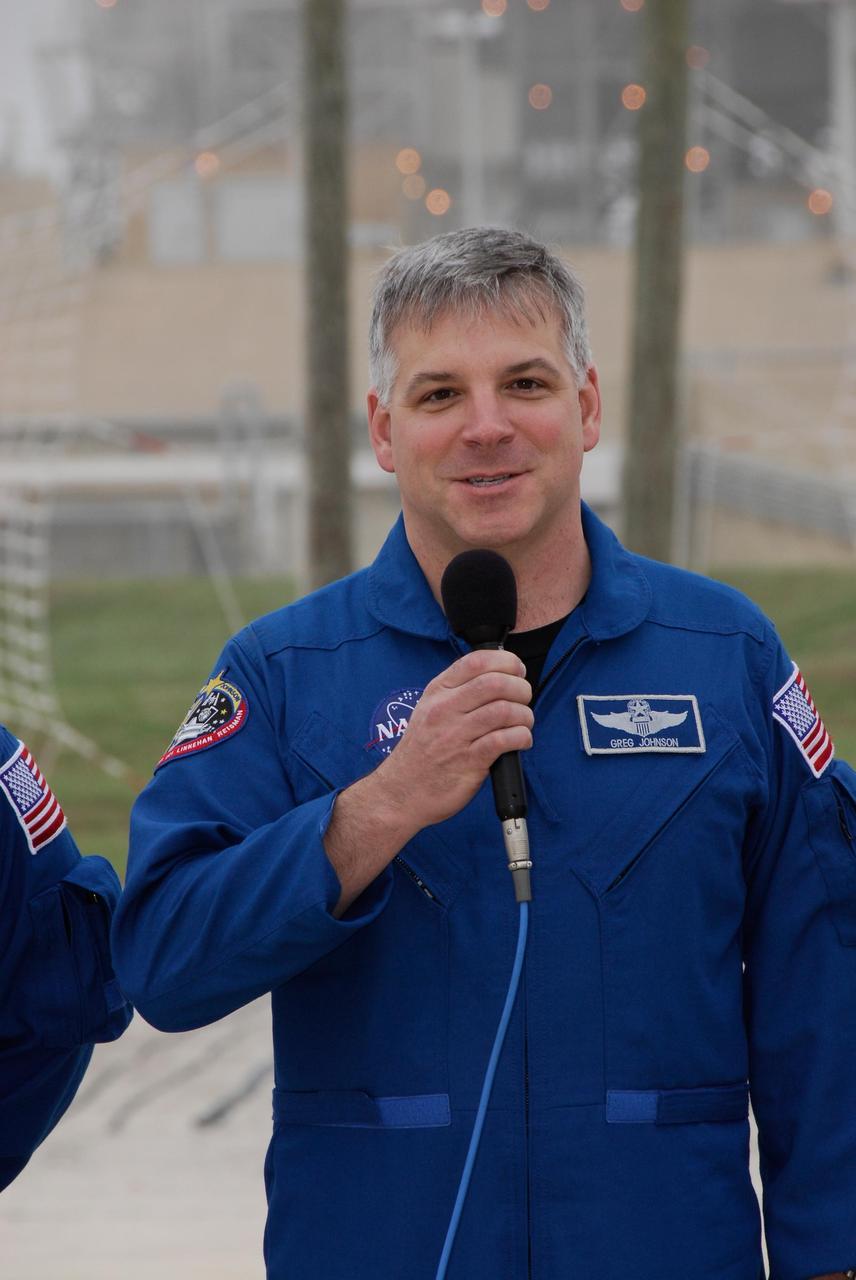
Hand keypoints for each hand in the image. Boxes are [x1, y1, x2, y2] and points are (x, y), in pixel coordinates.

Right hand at [378, 648, 533, 835]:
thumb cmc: (421, 751)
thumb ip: (458, 690)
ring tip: (523, 724)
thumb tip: (499, 675)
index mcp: (438, 691)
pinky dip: (522, 737)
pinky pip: (504, 740)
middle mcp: (445, 709)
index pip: (476, 661)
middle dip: (521, 689)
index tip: (517, 671)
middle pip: (495, 683)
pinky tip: (521, 741)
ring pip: (504, 710)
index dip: (507, 661)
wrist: (401, 792)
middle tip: (523, 700)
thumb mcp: (429, 709)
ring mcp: (455, 735)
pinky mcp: (469, 761)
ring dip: (524, 715)